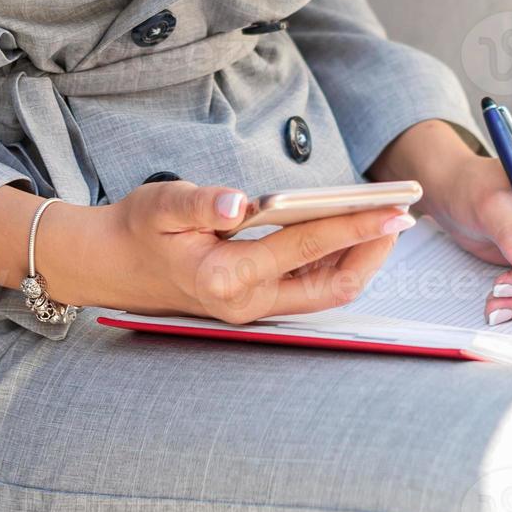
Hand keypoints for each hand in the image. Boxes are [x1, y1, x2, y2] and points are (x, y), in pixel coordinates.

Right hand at [41, 181, 413, 323]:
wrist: (111, 264)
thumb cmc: (139, 229)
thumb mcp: (161, 204)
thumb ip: (201, 204)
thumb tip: (238, 204)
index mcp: (226, 276)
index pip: (305, 246)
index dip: (354, 226)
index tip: (391, 208)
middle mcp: (247, 301)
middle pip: (331, 286)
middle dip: (371, 252)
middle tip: (400, 215)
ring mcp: (254, 308)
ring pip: (325, 292)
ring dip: (359, 260)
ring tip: (384, 222)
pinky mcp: (256, 303)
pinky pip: (309, 290)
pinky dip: (336, 263)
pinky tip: (351, 236)